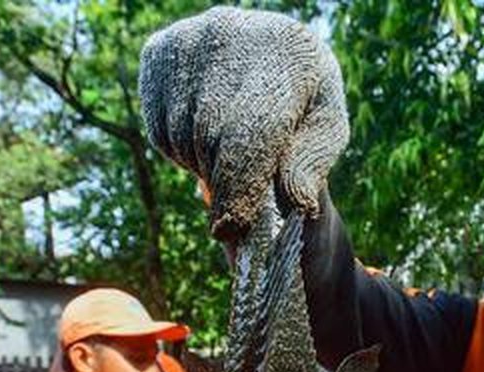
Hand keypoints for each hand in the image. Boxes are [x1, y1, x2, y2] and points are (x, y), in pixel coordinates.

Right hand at [138, 7, 349, 240]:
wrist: (271, 61)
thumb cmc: (304, 108)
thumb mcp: (324, 134)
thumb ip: (312, 165)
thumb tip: (297, 202)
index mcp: (289, 51)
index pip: (254, 129)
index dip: (240, 184)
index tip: (231, 228)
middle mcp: (233, 31)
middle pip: (210, 134)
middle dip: (223, 184)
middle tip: (235, 214)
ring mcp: (190, 38)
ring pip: (181, 134)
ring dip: (203, 167)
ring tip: (231, 160)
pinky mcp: (159, 50)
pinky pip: (158, 128)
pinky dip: (180, 151)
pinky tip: (206, 138)